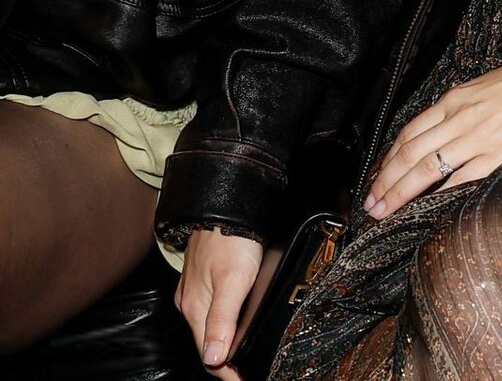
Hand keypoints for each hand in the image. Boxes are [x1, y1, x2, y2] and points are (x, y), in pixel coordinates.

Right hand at [176, 228, 263, 376]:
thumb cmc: (231, 239)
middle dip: (224, 362)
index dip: (225, 372)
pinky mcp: (203, 278)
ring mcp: (195, 290)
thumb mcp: (233, 281)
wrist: (225, 205)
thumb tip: (213, 358)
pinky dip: (222, 324)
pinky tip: (233, 325)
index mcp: (195, 308)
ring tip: (239, 358)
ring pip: (208, 326)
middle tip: (243, 374)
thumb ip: (222, 320)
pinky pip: (210, 309)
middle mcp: (190, 302)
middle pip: (207, 342)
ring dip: (222, 344)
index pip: (208, 354)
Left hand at [366, 61, 501, 218]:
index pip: (409, 133)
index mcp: (453, 101)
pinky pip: (459, 180)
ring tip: (384, 210)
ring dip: (399, 193)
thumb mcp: (481, 85)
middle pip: (409, 154)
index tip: (376, 177)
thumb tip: (437, 130)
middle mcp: (458, 120)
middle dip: (384, 181)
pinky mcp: (495, 156)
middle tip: (370, 203)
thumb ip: (458, 107)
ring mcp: (475, 139)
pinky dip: (438, 195)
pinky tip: (424, 209)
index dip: (388, 158)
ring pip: (425, 169)